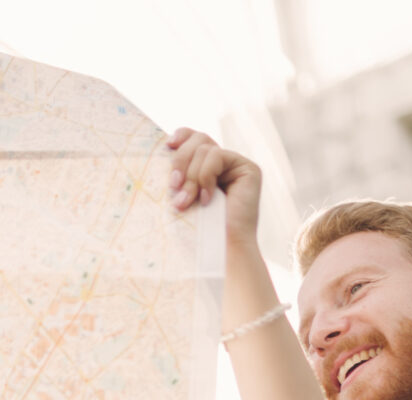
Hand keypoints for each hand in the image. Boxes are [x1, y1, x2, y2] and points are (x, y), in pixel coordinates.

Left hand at [162, 128, 260, 249]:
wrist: (217, 250)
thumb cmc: (194, 230)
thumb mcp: (179, 194)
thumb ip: (177, 172)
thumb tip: (163, 147)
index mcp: (206, 167)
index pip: (194, 138)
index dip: (181, 136)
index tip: (166, 146)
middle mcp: (223, 163)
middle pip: (198, 139)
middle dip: (180, 161)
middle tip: (172, 187)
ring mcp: (236, 165)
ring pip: (205, 148)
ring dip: (190, 176)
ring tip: (185, 202)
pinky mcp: (248, 169)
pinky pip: (217, 156)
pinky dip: (206, 176)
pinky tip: (207, 199)